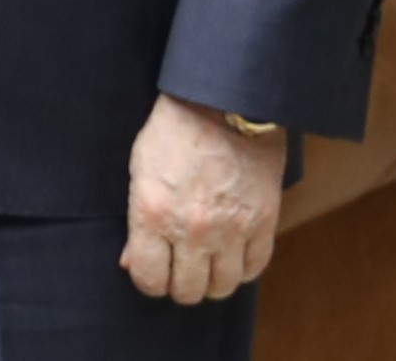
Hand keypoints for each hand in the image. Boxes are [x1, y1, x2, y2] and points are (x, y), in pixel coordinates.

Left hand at [122, 94, 282, 301]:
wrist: (224, 104)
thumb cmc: (173, 132)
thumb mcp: (140, 171)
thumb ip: (137, 222)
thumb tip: (132, 261)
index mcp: (153, 215)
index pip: (149, 279)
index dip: (148, 281)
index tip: (151, 273)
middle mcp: (192, 231)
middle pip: (188, 290)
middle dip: (179, 285)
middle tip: (179, 270)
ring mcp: (231, 230)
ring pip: (222, 287)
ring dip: (212, 281)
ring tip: (205, 266)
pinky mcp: (263, 223)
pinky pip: (254, 268)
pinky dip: (241, 269)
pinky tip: (231, 257)